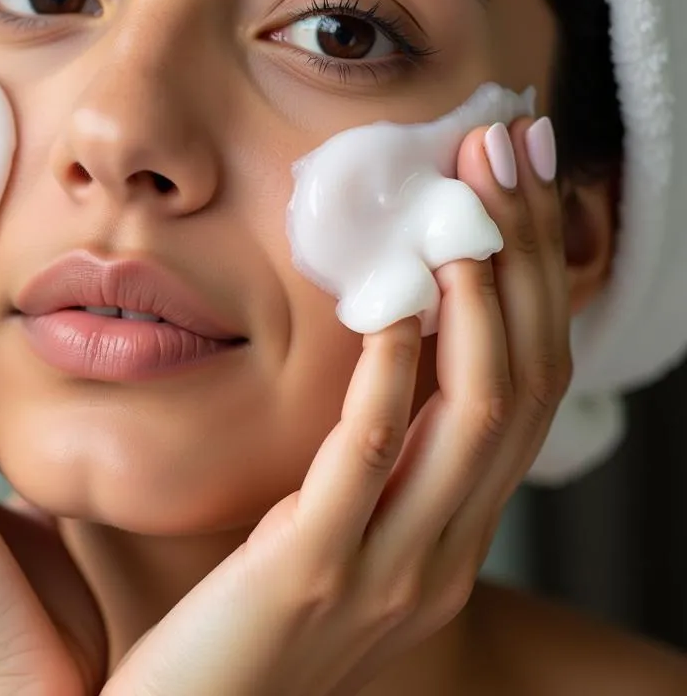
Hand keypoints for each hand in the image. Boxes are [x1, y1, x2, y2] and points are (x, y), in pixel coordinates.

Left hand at [103, 118, 569, 695]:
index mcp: (449, 528)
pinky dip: (392, 371)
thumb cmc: (238, 621)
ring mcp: (394, 564)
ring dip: (479, 295)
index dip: (532, 274)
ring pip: (480, 411)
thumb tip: (343, 330)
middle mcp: (447, 546)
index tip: (515, 177)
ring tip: (462, 202)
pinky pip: (372, 455)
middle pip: (525, 377)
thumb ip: (349, 450)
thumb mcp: (320, 528)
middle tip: (507, 148)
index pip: (525, 383)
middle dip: (523, 253)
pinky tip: (386, 301)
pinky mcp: (317, 571)